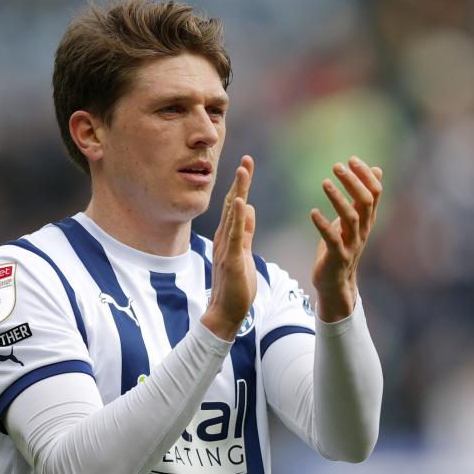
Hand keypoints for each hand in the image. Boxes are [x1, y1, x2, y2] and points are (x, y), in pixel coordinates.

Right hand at [201, 155, 257, 340]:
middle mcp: (225, 238)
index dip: (241, 185)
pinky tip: (241, 200)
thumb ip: (246, 232)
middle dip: (240, 182)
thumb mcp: (244, 253)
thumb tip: (249, 209)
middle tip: (247, 159)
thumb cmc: (235, 287)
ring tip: (243, 171)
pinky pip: (236, 235)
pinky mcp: (232, 259)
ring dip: (238, 192)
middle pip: (233, 204)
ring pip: (233, 215)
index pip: (236, 205)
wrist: (224, 314)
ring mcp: (227, 248)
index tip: (247, 165)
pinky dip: (238, 217)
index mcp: (229, 237)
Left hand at [310, 156, 382, 322]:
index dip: (365, 175)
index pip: (374, 192)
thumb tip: (377, 169)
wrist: (336, 282)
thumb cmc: (342, 246)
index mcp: (367, 219)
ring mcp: (351, 244)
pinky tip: (313, 212)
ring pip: (351, 218)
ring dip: (338, 199)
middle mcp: (363, 230)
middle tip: (337, 166)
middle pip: (365, 202)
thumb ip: (363, 196)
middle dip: (353, 182)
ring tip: (325, 182)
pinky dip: (323, 224)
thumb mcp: (354, 219)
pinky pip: (332, 239)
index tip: (352, 159)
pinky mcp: (337, 256)